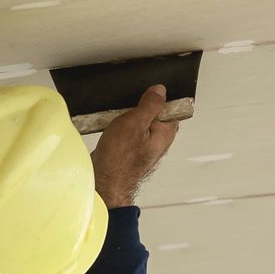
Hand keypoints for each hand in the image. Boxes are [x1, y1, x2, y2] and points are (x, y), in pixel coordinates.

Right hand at [91, 85, 179, 208]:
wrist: (104, 183)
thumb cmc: (120, 160)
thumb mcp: (135, 122)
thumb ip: (150, 105)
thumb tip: (160, 91)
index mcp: (166, 132)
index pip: (171, 105)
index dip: (157, 96)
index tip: (145, 92)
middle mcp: (158, 139)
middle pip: (153, 112)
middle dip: (139, 105)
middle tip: (128, 107)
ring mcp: (144, 144)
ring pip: (138, 120)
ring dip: (127, 116)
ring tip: (118, 119)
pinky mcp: (130, 148)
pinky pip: (127, 130)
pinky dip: (119, 125)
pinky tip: (111, 127)